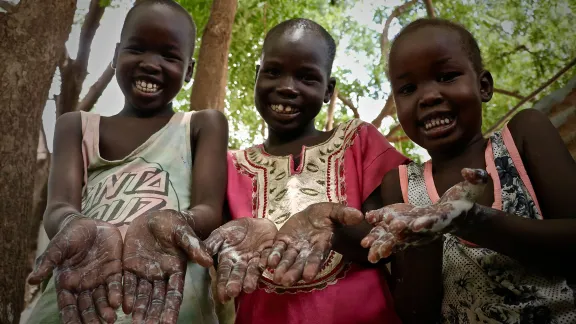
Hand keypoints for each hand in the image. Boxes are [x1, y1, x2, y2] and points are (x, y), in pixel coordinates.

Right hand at [27, 215, 122, 323]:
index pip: (68, 305)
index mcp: (67, 283)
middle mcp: (84, 285)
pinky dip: (119, 294)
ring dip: (106, 310)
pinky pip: (117, 284)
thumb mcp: (57, 248)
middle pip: (87, 307)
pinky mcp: (114, 269)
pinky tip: (121, 302)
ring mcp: (100, 279)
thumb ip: (47, 263)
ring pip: (103, 299)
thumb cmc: (67, 236)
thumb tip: (31, 280)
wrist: (86, 223)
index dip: (71, 317)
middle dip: (91, 318)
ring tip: (111, 319)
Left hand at [122, 209, 212, 323]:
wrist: (155, 216)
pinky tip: (124, 307)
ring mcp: (145, 272)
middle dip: (154, 314)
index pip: (174, 293)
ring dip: (139, 309)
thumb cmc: (173, 223)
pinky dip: (126, 295)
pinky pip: (128, 283)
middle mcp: (160, 275)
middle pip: (158, 298)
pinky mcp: (130, 267)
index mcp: (175, 269)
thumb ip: (193, 246)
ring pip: (142, 295)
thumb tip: (208, 261)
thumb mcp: (183, 232)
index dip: (171, 308)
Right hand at [204, 218, 276, 301]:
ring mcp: (256, 259)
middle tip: (234, 292)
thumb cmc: (234, 230)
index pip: (224, 273)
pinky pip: (269, 257)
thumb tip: (201, 258)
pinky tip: (268, 265)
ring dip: (252, 278)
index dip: (222, 284)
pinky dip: (269, 261)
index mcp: (228, 259)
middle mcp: (242, 263)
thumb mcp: (220, 234)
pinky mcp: (270, 253)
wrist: (254, 222)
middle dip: (236, 283)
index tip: (222, 296)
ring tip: (249, 287)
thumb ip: (211, 245)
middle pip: (239, 274)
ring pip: (254, 270)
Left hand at [266, 202, 363, 286]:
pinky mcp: (283, 241)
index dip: (312, 266)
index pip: (317, 257)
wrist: (313, 215)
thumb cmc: (327, 215)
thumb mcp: (335, 211)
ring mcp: (294, 247)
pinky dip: (272, 256)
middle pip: (300, 263)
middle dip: (293, 272)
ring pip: (287, 260)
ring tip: (275, 277)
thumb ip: (345, 214)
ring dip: (281, 268)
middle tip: (286, 282)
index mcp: (321, 244)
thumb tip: (360, 215)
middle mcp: (307, 250)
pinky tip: (266, 262)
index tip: (308, 276)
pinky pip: (277, 249)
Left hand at [361, 168, 488, 261]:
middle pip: (414, 233)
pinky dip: (380, 235)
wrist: (458, 213)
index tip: (417, 225)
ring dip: (386, 243)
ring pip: (400, 237)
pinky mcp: (407, 225)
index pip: (435, 221)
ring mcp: (416, 228)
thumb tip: (469, 171)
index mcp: (444, 217)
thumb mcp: (474, 186)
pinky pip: (392, 232)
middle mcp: (428, 226)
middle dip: (402, 235)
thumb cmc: (466, 198)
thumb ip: (475, 178)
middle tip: (390, 238)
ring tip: (371, 252)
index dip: (427, 223)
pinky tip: (365, 238)